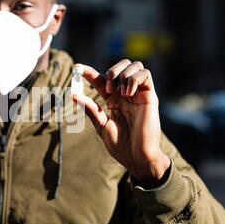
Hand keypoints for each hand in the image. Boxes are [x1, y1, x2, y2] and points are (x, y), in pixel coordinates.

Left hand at [73, 60, 170, 187]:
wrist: (138, 157)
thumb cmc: (121, 145)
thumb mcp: (102, 126)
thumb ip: (91, 110)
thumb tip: (74, 96)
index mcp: (113, 100)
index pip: (101, 80)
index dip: (89, 72)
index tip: (77, 69)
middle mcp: (126, 94)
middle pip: (121, 66)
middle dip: (112, 71)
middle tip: (107, 90)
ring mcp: (138, 94)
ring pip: (135, 66)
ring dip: (123, 74)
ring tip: (121, 93)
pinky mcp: (150, 96)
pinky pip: (146, 75)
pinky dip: (134, 79)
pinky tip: (129, 94)